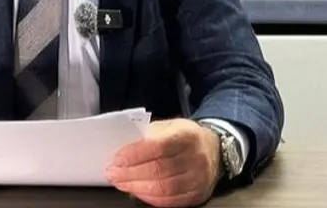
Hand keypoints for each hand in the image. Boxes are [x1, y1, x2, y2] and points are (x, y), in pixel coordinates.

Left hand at [105, 118, 221, 206]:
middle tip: (113, 173)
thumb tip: (123, 151)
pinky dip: (150, 198)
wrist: (214, 150)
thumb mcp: (168, 126)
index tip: (117, 159)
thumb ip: (148, 136)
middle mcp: (196, 158)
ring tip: (121, 183)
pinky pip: (170, 201)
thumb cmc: (184, 137)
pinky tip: (137, 192)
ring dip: (137, 188)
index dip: (135, 154)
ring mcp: (199, 179)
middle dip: (130, 173)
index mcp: (187, 135)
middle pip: (159, 170)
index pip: (158, 146)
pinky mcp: (197, 195)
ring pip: (163, 188)